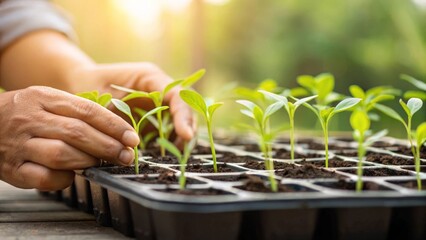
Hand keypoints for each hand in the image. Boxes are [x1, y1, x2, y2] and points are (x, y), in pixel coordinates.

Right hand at [0, 86, 139, 189]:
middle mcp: (31, 120)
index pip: (87, 111)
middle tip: (126, 156)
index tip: (132, 138)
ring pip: (61, 155)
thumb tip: (117, 130)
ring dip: (88, 161)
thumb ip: (78, 112)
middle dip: (108, 146)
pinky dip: (64, 179)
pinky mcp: (13, 169)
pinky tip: (72, 175)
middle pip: (77, 133)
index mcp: (44, 98)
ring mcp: (20, 145)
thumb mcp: (49, 101)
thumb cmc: (26, 114)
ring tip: (100, 163)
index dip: (114, 126)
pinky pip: (44, 178)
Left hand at [72, 62, 195, 144]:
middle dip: (187, 128)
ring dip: (181, 137)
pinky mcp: (154, 117)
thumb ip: (118, 118)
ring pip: (180, 119)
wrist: (81, 83)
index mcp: (149, 77)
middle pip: (184, 107)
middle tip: (183, 150)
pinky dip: (170, 141)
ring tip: (176, 154)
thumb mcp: (101, 99)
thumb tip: (132, 143)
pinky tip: (166, 153)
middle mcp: (159, 88)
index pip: (175, 95)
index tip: (186, 135)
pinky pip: (168, 130)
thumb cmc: (89, 86)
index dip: (183, 115)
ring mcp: (159, 103)